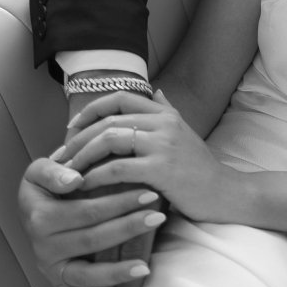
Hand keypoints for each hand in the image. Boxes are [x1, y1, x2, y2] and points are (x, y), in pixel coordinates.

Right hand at [17, 157, 164, 286]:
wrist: (32, 206)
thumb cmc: (45, 185)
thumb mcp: (40, 171)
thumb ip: (53, 173)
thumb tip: (75, 180)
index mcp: (42, 218)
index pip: (87, 211)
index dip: (119, 203)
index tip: (150, 194)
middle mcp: (45, 247)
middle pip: (92, 240)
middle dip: (128, 229)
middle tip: (159, 218)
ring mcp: (51, 267)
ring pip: (85, 274)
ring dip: (116, 273)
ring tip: (145, 267)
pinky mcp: (57, 281)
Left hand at [63, 90, 234, 221]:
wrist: (225, 193)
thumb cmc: (200, 169)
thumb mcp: (184, 133)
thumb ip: (168, 111)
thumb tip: (157, 92)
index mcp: (166, 113)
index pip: (120, 98)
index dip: (91, 110)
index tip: (71, 129)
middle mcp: (164, 123)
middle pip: (109, 120)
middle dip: (78, 139)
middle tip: (61, 157)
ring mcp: (163, 144)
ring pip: (109, 139)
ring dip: (82, 156)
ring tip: (68, 173)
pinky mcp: (161, 169)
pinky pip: (117, 168)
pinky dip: (95, 176)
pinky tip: (84, 187)